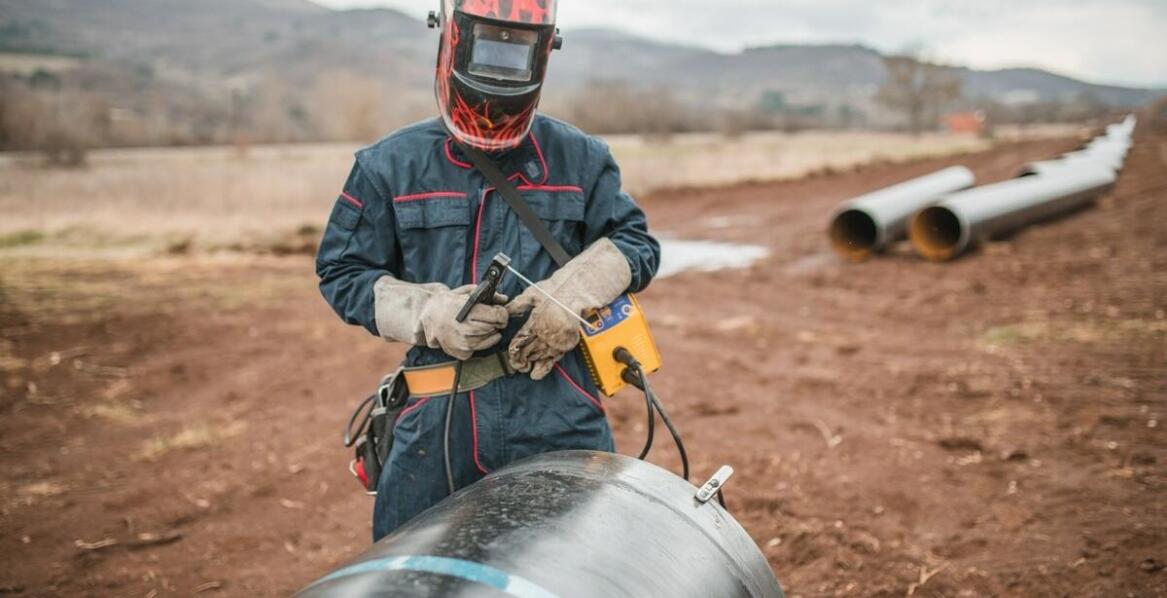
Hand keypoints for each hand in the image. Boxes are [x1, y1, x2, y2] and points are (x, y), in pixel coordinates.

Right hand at [419, 285, 508, 359]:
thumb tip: (504, 299)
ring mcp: (462, 343)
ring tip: (478, 326)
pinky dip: (478, 343)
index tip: (499, 311)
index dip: (501, 313)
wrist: (426, 315)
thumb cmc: (446, 303)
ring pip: (488, 340)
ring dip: (488, 333)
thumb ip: (487, 295)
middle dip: (495, 322)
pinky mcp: (460, 353)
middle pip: (494, 327)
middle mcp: (465, 329)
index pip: (498, 315)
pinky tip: (470, 335)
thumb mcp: (466, 293)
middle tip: (489, 318)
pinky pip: (478, 349)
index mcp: (468, 312)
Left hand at [505, 238, 631, 379]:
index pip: (521, 339)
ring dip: (536, 364)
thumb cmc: (560, 286)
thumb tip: (505, 311)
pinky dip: (550, 363)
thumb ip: (518, 304)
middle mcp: (546, 330)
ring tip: (530, 373)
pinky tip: (543, 369)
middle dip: (523, 360)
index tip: (512, 357)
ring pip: (544, 355)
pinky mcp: (570, 339)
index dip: (515, 350)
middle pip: (531, 350)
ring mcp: (559, 336)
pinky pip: (557, 355)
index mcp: (536, 318)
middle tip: (518, 367)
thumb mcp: (534, 292)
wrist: (585, 287)